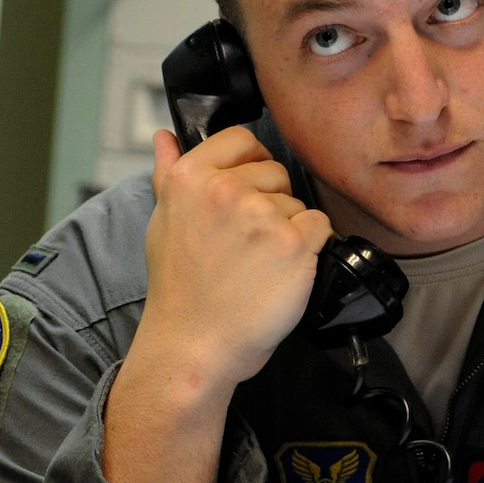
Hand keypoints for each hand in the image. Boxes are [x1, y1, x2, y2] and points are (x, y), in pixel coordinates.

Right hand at [100, 127, 330, 482]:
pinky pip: (321, 226)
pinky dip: (310, 249)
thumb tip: (165, 137)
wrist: (194, 345)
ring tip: (258, 264)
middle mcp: (225, 189)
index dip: (249, 165)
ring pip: (298, 202)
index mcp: (190, 178)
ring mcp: (263, 215)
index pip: (241, 139)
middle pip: (275, 172)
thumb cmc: (179, 290)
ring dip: (288, 229)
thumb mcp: (162, 222)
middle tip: (246, 244)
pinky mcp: (295, 243)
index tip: (244, 193)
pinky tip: (281, 272)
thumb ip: (168, 174)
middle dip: (269, 202)